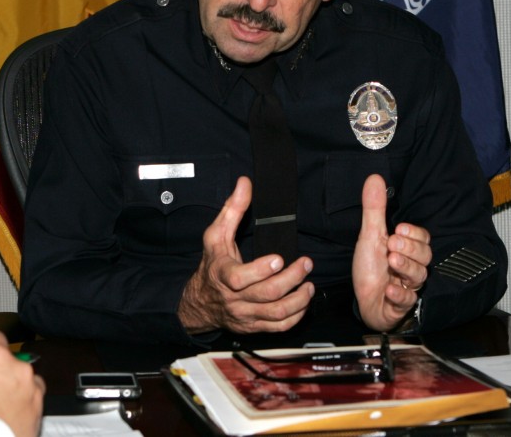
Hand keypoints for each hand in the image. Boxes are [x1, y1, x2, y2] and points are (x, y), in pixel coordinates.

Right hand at [178, 176, 312, 333]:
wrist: (201, 302)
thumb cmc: (212, 265)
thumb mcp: (216, 235)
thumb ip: (232, 209)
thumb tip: (245, 183)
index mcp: (223, 275)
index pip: (240, 278)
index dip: (261, 270)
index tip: (279, 258)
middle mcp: (235, 298)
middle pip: (266, 295)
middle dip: (291, 279)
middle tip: (306, 264)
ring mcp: (246, 315)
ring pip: (276, 314)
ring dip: (298, 300)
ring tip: (309, 285)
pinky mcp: (255, 326)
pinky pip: (279, 327)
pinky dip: (296, 316)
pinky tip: (304, 302)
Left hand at [352, 174, 431, 330]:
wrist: (365, 300)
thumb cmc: (371, 268)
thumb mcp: (370, 236)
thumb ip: (374, 209)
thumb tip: (374, 178)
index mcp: (407, 249)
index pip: (423, 238)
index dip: (414, 233)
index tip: (399, 228)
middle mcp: (411, 267)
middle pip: (425, 256)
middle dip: (410, 248)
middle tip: (392, 243)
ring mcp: (408, 287)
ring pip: (419, 276)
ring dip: (405, 266)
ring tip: (391, 260)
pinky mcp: (400, 306)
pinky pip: (407, 301)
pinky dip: (399, 295)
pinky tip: (389, 289)